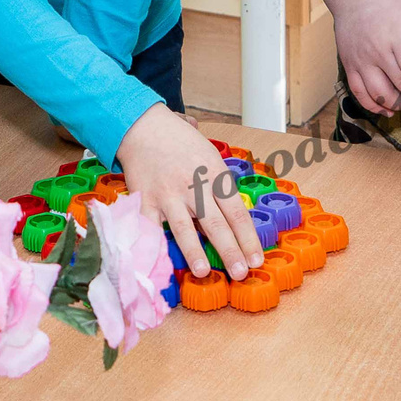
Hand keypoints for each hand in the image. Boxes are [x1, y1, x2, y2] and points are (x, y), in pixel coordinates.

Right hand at [116, 105, 261, 279]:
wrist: (144, 127)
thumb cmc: (181, 143)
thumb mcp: (210, 157)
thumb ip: (221, 186)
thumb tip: (236, 216)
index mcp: (215, 175)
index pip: (236, 212)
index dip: (248, 238)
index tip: (256, 260)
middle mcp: (194, 186)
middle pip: (216, 223)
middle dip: (230, 250)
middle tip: (240, 273)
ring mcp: (168, 194)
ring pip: (184, 227)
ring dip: (194, 251)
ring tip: (204, 271)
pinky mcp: (145, 199)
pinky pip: (151, 225)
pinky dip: (155, 243)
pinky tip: (161, 260)